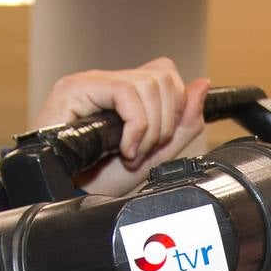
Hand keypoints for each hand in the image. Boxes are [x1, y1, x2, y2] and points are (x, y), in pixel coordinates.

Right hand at [33, 56, 210, 196]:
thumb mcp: (155, 154)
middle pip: (162, 76)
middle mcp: (106, 82)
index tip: (159, 142)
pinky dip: (135, 126)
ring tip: (130, 153)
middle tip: (143, 151)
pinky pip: (124, 92)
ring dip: (148, 129)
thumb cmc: (102, 180)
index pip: (165, 74)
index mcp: (124, 94)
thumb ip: (182, 124)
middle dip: (165, 122)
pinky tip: (123, 148)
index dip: (175, 108)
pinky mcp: (75, 88)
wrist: (68, 197)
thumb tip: (202, 85)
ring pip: (148, 83)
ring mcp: (90, 82)